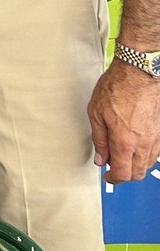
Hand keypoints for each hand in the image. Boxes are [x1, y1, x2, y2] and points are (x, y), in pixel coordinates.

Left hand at [88, 59, 159, 182]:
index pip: (122, 173)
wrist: (140, 71)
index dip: (113, 179)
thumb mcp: (96, 112)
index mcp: (124, 142)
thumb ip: (99, 139)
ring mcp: (156, 138)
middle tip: (113, 165)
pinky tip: (136, 145)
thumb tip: (101, 158)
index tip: (107, 176)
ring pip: (148, 163)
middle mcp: (143, 144)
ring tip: (123, 153)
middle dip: (125, 174)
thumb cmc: (118, 86)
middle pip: (137, 173)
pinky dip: (146, 154)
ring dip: (136, 164)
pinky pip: (156, 151)